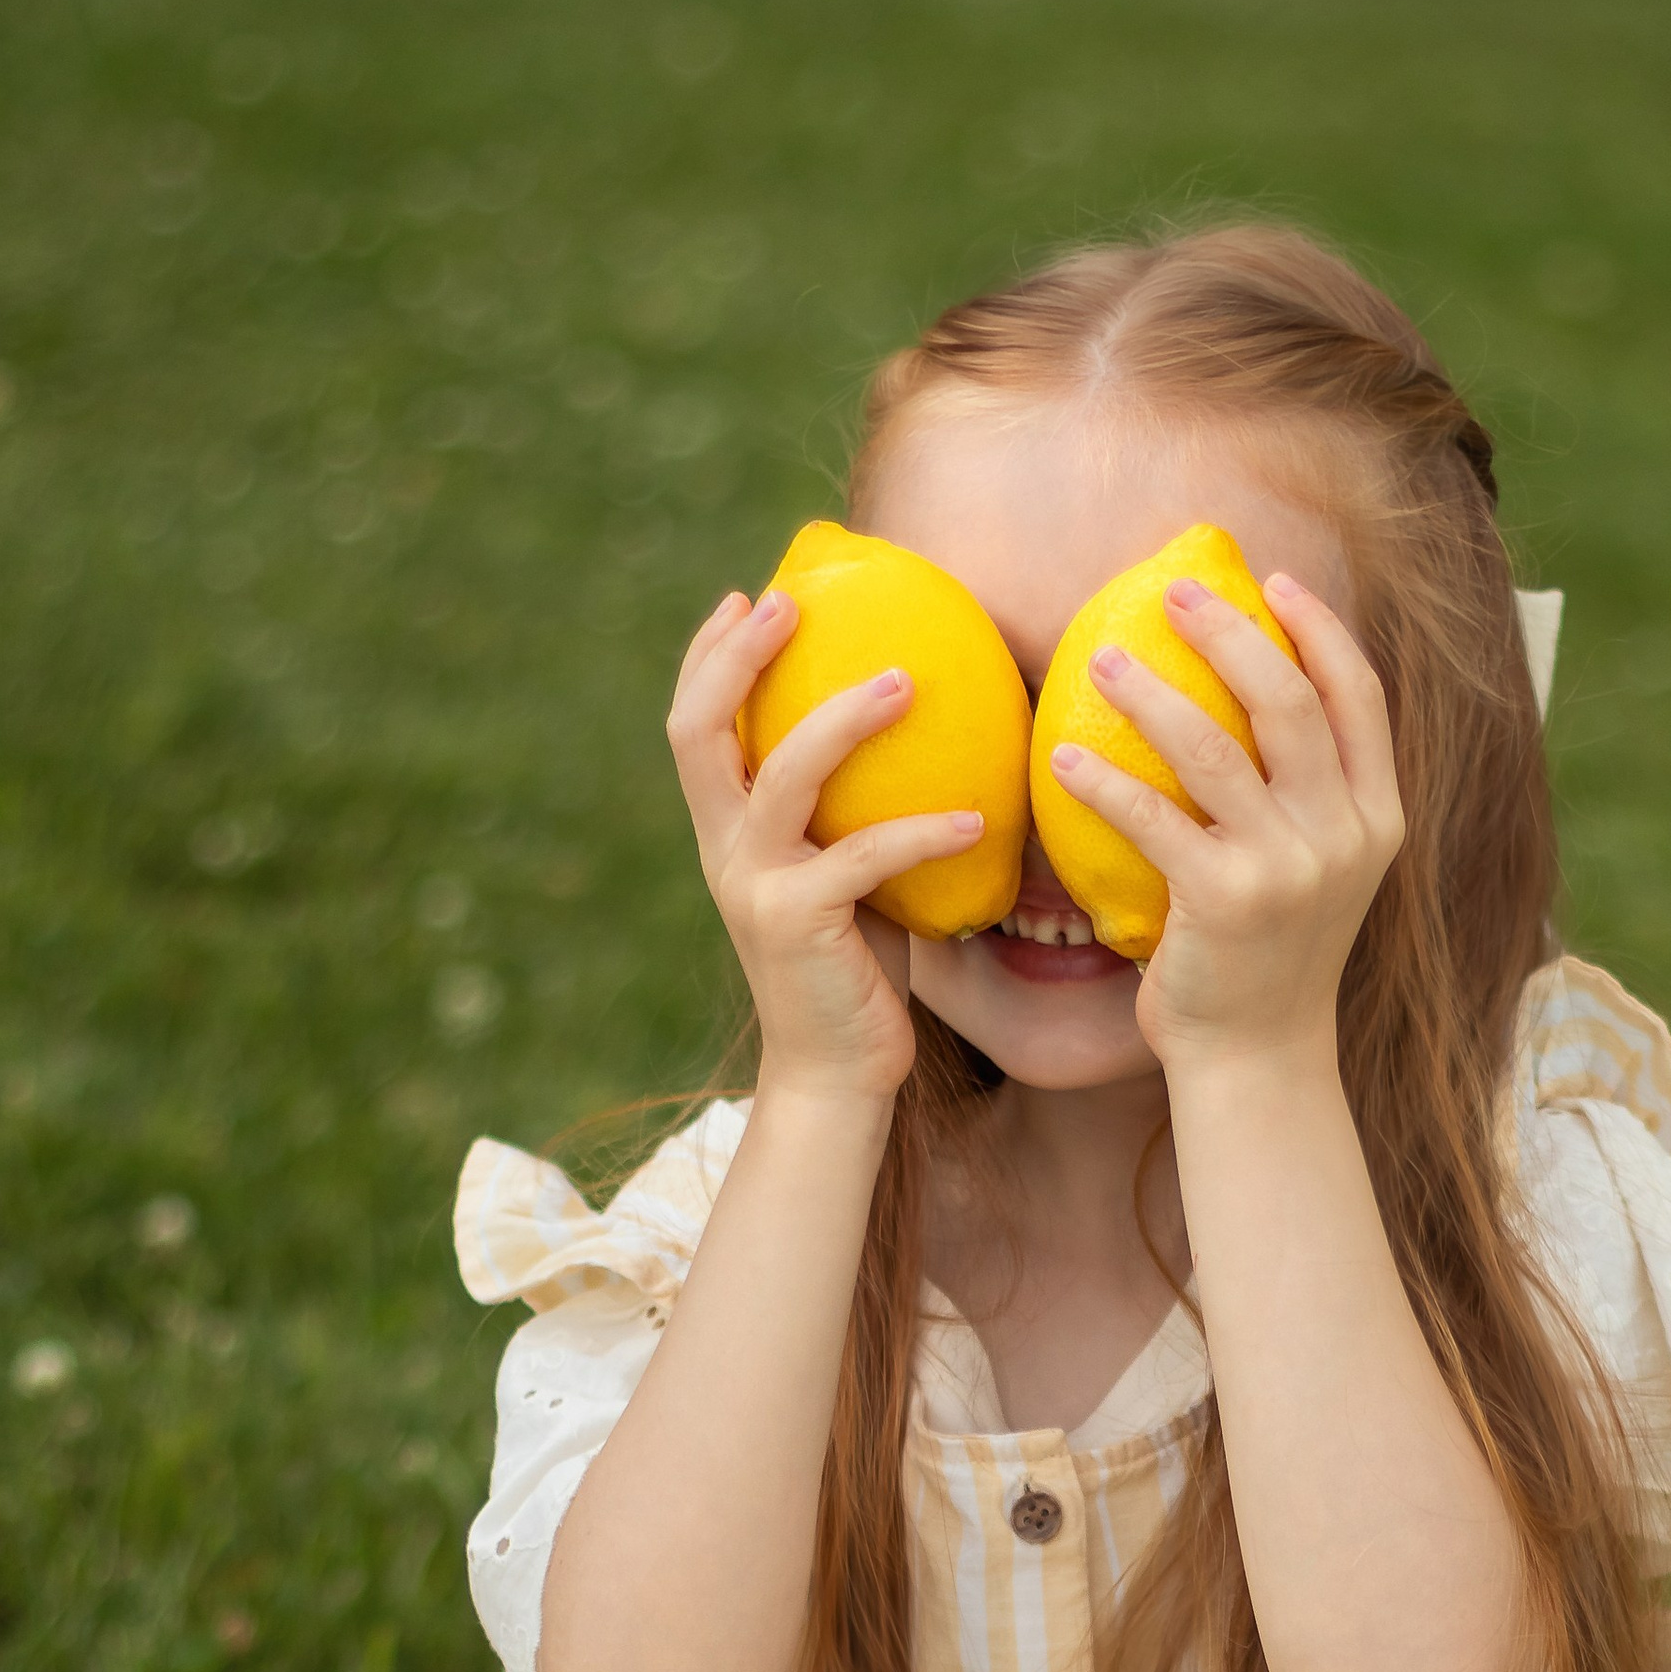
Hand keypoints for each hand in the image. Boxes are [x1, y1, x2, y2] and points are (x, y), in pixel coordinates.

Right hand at [666, 588, 985, 1104]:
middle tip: (792, 601)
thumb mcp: (840, 876)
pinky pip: (865, 858)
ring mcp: (755, 886)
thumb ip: (845, 814)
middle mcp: (723, 851)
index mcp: (724, 833)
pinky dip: (923, 832)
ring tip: (906, 680)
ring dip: (843, 719)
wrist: (834, 1074)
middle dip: (737, 657)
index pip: (692, 727)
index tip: (748, 597)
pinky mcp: (800, 924)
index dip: (708, 657)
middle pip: (699, 731)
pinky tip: (977, 819)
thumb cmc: (854, 968)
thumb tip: (918, 735)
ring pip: (783, 775)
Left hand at [1047, 570, 1403, 1073]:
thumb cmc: (1273, 954)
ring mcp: (1288, 868)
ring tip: (1101, 657)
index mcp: (1378, 817)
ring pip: (1215, 746)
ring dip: (1149, 691)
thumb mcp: (1319, 868)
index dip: (1319, 627)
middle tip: (1170, 594)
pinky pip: (1154, 817)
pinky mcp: (1224, 900)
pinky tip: (1065, 757)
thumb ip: (1307, 792)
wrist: (1259, 1058)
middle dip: (1229, 631)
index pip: (1359, 696)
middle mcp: (1344, 835)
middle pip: (1289, 699)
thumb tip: (1255, 688)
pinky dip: (1104, 780)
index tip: (1272, 580)